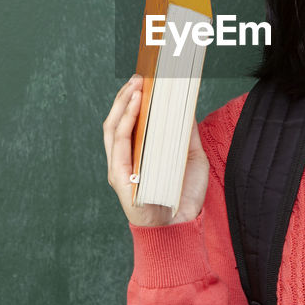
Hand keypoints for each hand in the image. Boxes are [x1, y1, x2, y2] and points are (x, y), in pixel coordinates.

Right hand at [103, 74, 208, 226]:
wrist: (182, 228)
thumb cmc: (184, 195)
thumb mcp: (191, 157)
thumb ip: (186, 133)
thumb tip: (187, 106)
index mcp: (138, 154)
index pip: (129, 121)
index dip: (133, 99)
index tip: (145, 78)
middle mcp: (124, 159)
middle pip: (117, 120)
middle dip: (125, 96)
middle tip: (139, 76)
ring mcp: (120, 168)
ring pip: (113, 128)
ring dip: (123, 104)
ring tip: (136, 85)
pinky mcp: (120, 178)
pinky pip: (118, 145)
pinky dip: (125, 122)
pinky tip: (134, 107)